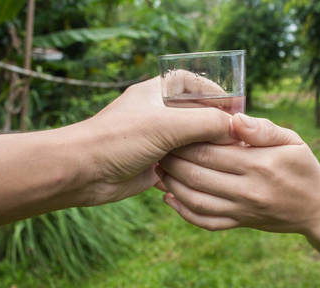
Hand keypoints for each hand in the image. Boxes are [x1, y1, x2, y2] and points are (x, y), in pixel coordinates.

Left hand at [67, 76, 235, 205]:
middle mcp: (156, 113)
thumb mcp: (165, 125)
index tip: (234, 106)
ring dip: (205, 147)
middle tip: (236, 136)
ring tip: (229, 155)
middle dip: (214, 123)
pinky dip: (194, 165)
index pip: (189, 82)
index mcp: (155, 93)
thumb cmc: (118, 139)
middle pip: (193, 113)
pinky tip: (210, 171)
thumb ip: (204, 122)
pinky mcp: (153, 161)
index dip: (213, 92)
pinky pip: (181, 160)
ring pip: (188, 139)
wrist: (83, 172)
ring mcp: (154, 138)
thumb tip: (234, 128)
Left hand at [157, 113, 319, 233]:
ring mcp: (242, 210)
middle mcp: (248, 189)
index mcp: (259, 164)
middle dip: (173, 160)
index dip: (186, 141)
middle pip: (198, 174)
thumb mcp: (292, 140)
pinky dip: (183, 212)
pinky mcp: (239, 224)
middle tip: (158, 147)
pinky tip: (168, 198)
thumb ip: (263, 129)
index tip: (171, 130)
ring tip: (159, 169)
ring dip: (172, 185)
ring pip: (196, 199)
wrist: (317, 208)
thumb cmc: (303, 167)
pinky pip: (206, 222)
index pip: (211, 151)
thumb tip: (234, 118)